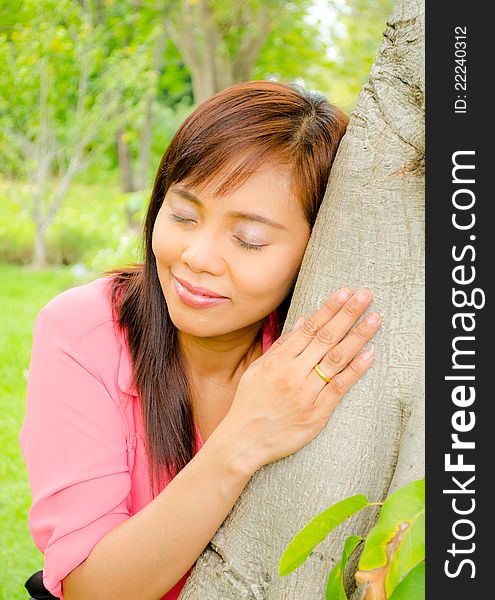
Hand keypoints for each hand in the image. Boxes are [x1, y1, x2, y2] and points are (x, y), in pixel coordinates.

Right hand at [221, 288, 380, 471]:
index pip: (310, 328)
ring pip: (336, 359)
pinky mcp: (317, 413)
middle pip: (326, 338)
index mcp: (278, 360)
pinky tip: (369, 354)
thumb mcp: (259, 369)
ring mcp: (306, 393)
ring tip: (374, 318)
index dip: (329, 308)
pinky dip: (355, 370)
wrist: (244, 440)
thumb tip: (305, 321)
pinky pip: (339, 387)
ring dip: (357, 336)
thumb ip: (283, 345)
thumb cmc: (250, 402)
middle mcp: (293, 373)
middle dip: (348, 314)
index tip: (345, 292)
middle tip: (365, 295)